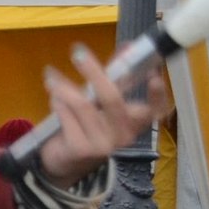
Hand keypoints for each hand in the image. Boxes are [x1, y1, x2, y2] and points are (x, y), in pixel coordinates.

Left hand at [36, 45, 171, 185]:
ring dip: (64, 86)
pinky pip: (67, 116)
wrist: (65, 162)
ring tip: (50, 74)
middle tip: (77, 52)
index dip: (158, 94)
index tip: (153, 75)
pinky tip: (52, 97)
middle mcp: (124, 135)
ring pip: (83, 105)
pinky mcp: (81, 149)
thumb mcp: (102, 104)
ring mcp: (104, 144)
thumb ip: (115, 77)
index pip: (156, 111)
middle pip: (112, 98)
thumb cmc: (87, 126)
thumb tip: (130, 46)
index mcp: (135, 123)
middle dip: (94, 72)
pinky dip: (57, 102)